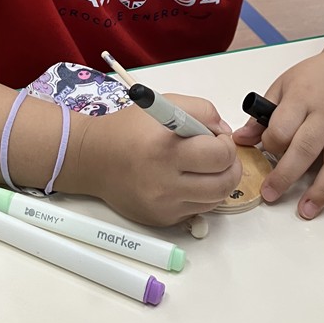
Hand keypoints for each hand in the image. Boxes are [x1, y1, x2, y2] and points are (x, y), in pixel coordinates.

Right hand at [80, 93, 241, 225]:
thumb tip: (225, 134)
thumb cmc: (129, 128)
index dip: (226, 144)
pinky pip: (197, 210)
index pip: (220, 155)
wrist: (92, 158)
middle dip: (231, 166)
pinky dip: (201, 195)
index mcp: (165, 148)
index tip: (217, 138)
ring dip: (219, 182)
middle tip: (221, 155)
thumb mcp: (165, 103)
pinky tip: (189, 180)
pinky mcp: (161, 219)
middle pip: (223, 183)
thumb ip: (203, 111)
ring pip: (215, 200)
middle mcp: (164, 181)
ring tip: (206, 167)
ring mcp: (163, 205)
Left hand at [233, 52, 323, 217]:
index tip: (264, 148)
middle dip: (287, 176)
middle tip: (271, 194)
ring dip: (323, 190)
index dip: (270, 143)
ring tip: (307, 210)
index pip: (283, 127)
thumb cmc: (312, 79)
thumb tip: (240, 140)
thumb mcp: (281, 87)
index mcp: (302, 98)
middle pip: (307, 148)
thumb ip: (260, 116)